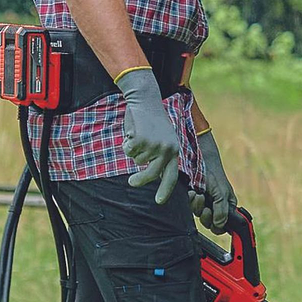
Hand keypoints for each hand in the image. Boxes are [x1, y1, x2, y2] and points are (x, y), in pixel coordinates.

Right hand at [115, 68, 180, 203]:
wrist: (146, 100)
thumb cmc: (152, 121)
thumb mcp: (162, 139)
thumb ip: (159, 156)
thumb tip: (152, 174)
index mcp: (174, 150)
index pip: (171, 175)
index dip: (165, 189)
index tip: (159, 201)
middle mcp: (167, 149)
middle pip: (151, 174)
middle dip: (140, 180)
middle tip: (131, 183)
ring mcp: (154, 145)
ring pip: (136, 160)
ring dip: (134, 150)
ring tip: (139, 136)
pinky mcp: (142, 139)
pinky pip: (128, 150)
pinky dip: (127, 143)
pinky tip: (133, 131)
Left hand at [188, 129, 237, 231]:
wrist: (198, 159)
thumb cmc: (213, 173)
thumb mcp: (221, 192)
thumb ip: (222, 210)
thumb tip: (219, 225)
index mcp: (227, 205)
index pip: (223, 225)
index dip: (218, 226)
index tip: (215, 220)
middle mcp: (216, 205)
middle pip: (210, 223)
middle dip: (206, 216)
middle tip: (206, 209)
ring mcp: (204, 202)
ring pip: (199, 215)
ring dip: (197, 206)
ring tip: (198, 194)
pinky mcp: (193, 198)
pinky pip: (190, 207)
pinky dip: (191, 201)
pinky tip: (192, 192)